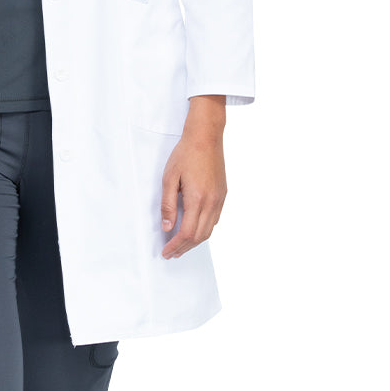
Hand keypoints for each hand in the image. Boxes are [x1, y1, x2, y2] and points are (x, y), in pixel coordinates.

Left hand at [160, 97, 227, 259]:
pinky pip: (215, 220)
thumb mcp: (169, 178)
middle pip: (199, 236)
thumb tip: (167, 227)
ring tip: (181, 246)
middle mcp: (211, 202)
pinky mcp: (223, 195)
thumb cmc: (186, 154)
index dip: (176, 245)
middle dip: (184, 248)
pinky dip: (204, 230)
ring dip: (195, 241)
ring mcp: (219, 199)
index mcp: (197, 199)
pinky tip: (195, 230)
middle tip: (172, 253)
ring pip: (209, 230)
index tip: (166, 251)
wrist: (206, 137)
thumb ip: (167, 205)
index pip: (187, 233)